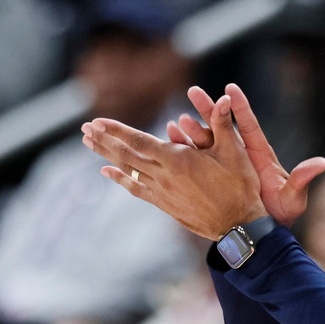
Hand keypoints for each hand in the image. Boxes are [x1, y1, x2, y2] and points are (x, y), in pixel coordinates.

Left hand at [81, 94, 266, 239]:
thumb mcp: (235, 153)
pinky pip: (136, 189)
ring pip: (127, 171)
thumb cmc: (240, 187)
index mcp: (178, 160)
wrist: (239, 225)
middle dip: (103, 141)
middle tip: (84, 129)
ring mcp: (163, 192)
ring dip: (106, 156)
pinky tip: (107, 172)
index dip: (116, 130)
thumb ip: (224, 125)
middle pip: (125, 156)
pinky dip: (120, 179)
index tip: (97, 121)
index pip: (139, 141)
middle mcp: (165, 176)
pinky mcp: (165, 204)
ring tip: (89, 144)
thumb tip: (226, 98)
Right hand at [168, 84, 324, 226]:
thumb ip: (302, 179)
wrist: (262, 233)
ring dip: (192, 132)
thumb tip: (322, 163)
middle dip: (209, 109)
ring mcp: (224, 165)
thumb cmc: (280, 213)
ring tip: (178, 122)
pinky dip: (183, 150)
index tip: (230, 88)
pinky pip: (196, 161)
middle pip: (223, 127)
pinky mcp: (212, 177)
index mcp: (259, 155)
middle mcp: (240, 156)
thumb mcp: (293, 198)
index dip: (241, 107)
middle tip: (194, 92)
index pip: (250, 126)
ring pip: (206, 143)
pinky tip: (170, 140)